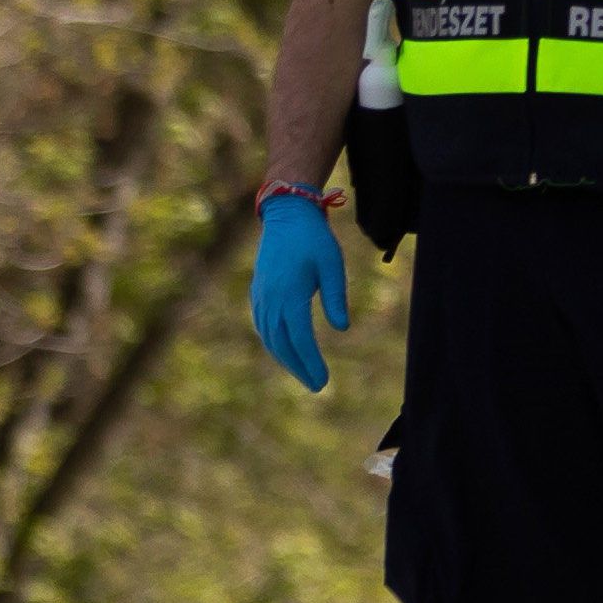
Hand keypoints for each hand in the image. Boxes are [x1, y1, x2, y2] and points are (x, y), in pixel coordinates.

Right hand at [248, 189, 350, 391]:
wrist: (286, 216)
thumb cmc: (314, 239)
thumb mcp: (332, 264)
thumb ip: (335, 296)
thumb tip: (342, 328)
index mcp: (289, 294)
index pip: (299, 338)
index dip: (310, 362)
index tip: (323, 382)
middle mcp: (270, 299)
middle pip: (281, 343)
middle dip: (298, 367)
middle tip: (317, 386)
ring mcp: (261, 296)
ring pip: (269, 337)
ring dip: (285, 358)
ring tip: (304, 374)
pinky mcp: (259, 292)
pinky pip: (263, 325)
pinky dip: (274, 343)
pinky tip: (285, 351)